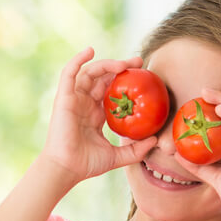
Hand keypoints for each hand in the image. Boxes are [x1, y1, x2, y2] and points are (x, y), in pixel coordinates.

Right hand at [41, 48, 157, 184]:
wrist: (68, 169)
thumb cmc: (88, 164)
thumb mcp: (118, 156)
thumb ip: (136, 150)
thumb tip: (156, 141)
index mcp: (96, 114)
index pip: (112, 90)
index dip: (126, 81)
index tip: (144, 74)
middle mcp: (85, 103)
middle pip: (104, 77)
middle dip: (121, 67)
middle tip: (139, 62)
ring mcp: (74, 99)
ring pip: (90, 72)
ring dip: (107, 64)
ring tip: (124, 63)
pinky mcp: (64, 98)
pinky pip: (69, 73)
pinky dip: (78, 60)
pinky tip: (90, 50)